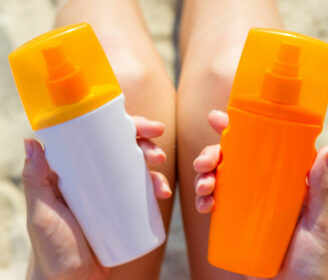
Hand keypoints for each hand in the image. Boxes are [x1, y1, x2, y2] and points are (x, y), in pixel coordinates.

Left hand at [24, 117, 171, 279]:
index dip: (124, 127)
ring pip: (137, 168)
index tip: (143, 127)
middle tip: (157, 151)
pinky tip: (162, 193)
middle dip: (145, 143)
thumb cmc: (51, 248)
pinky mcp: (123, 209)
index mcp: (75, 171)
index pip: (100, 138)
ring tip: (161, 175)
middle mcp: (94, 177)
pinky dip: (156, 188)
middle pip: (123, 149)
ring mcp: (110, 193)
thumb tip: (32, 141)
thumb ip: (35, 180)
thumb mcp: (42, 213)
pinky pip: (143, 192)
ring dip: (155, 166)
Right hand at [193, 110, 327, 279]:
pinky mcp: (229, 221)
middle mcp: (257, 185)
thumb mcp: (321, 220)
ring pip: (214, 178)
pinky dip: (201, 200)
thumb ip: (321, 188)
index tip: (217, 119)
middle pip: (228, 159)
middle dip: (210, 154)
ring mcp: (241, 203)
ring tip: (204, 187)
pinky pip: (209, 203)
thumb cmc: (313, 257)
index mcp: (279, 178)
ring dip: (202, 176)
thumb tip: (327, 149)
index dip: (235, 130)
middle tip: (205, 162)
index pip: (256, 146)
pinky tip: (204, 205)